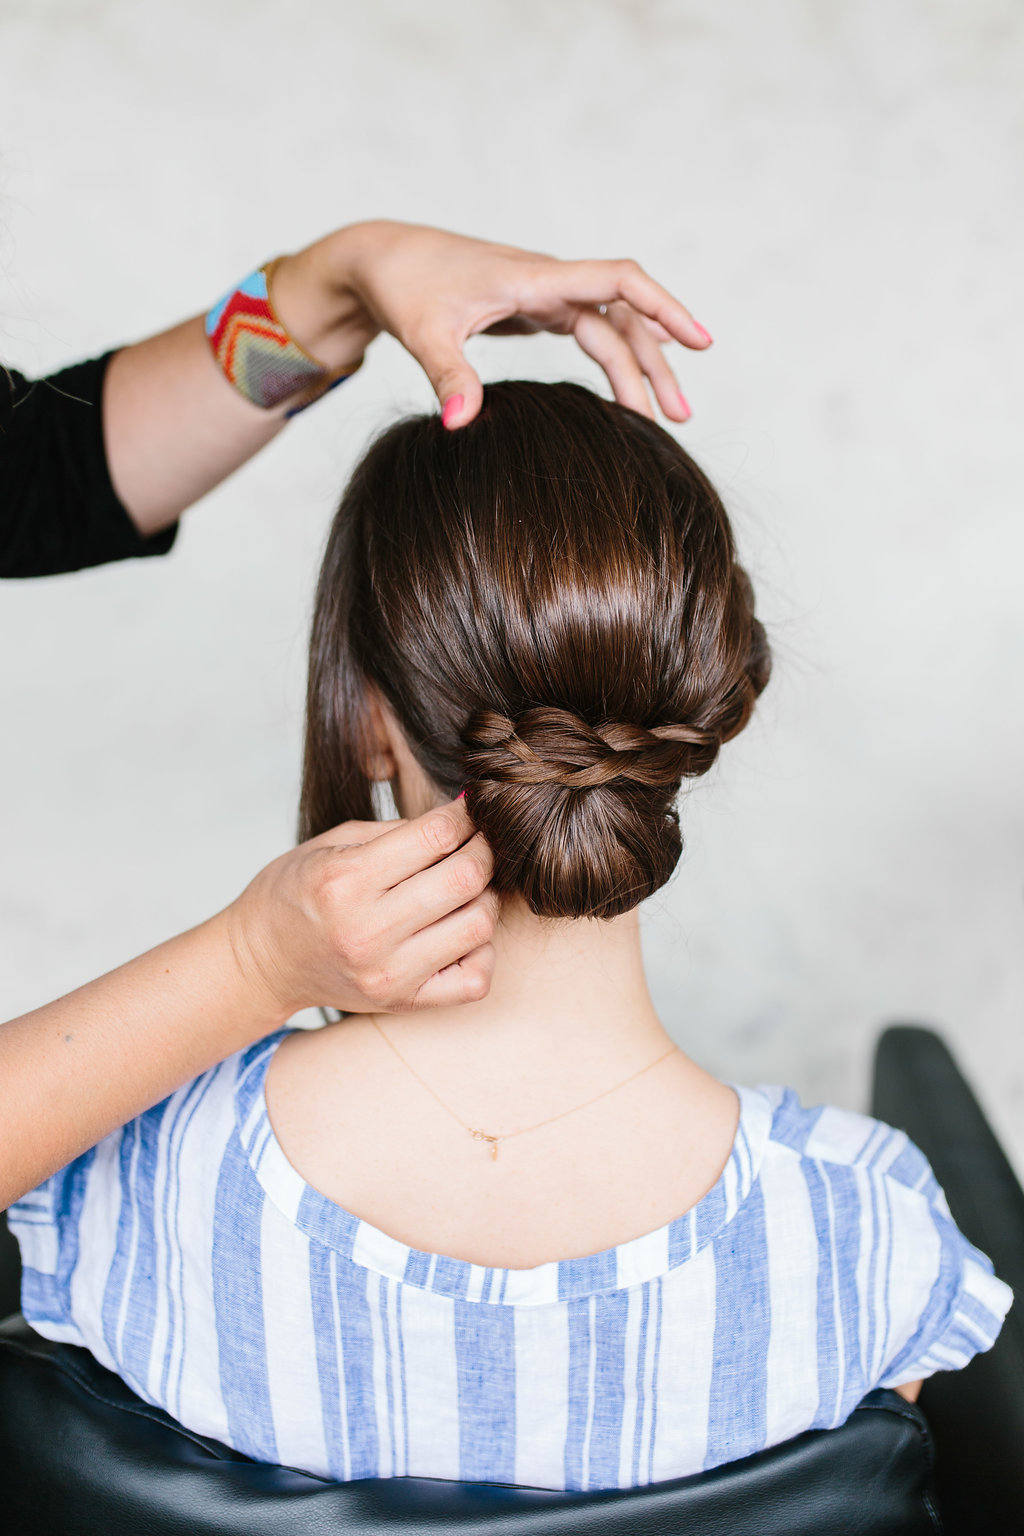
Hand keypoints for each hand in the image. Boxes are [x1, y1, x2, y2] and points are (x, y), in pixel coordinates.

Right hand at [224, 799, 496, 1017]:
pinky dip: (480, 951)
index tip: (469, 811)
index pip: (435, 836)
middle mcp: (368, 930)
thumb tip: (460, 819)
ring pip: (478, 925)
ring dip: (484, 898)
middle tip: (477, 843)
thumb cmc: (295, 894)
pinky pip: (475, 980)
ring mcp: (388, 972)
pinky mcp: (403, 1002)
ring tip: (466, 889)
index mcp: (346, 880)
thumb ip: (396, 832)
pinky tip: (459, 933)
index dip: (464, 816)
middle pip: (465, 879)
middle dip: (483, 850)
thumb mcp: (331, 844)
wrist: (262, 963)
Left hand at [272, 220, 711, 429]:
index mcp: (534, 278)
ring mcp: (542, 295)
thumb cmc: (401, 286)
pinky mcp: (531, 308)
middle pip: (623, 318)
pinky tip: (624, 392)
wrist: (376, 259)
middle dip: (656, 364)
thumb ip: (448, 376)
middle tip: (680, 418)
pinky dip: (611, 360)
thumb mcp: (423, 332)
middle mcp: (547, 282)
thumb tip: (461, 426)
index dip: (663, 308)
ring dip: (636, 370)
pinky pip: (588, 332)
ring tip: (660, 417)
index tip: (700, 342)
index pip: (618, 282)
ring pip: (608, 329)